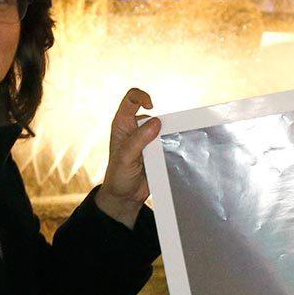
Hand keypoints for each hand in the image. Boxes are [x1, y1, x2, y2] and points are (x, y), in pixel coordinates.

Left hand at [96, 88, 160, 229]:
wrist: (126, 197)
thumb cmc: (118, 176)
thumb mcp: (125, 158)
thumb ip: (138, 140)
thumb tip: (156, 121)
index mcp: (123, 124)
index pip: (131, 99)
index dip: (142, 97)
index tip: (152, 107)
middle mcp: (136, 128)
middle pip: (154, 114)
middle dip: (163, 124)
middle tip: (161, 141)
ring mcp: (148, 140)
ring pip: (165, 129)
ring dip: (169, 137)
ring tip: (164, 153)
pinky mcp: (159, 151)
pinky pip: (171, 142)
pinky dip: (174, 146)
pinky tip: (172, 156)